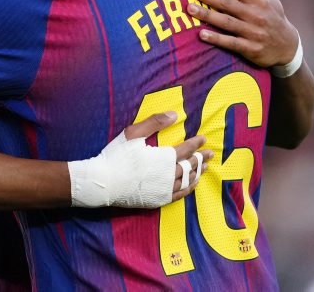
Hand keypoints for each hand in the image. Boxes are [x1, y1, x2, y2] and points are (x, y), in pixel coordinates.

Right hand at [69, 112, 211, 207]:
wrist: (104, 182)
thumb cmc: (117, 155)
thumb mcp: (133, 133)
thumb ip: (155, 122)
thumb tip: (175, 114)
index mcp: (164, 157)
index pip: (185, 149)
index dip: (196, 143)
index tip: (204, 139)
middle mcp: (168, 174)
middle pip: (190, 165)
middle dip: (201, 158)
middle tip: (210, 154)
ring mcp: (164, 189)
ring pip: (187, 180)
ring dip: (197, 173)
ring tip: (204, 168)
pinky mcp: (159, 199)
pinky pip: (179, 194)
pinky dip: (189, 188)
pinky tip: (192, 184)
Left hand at [182, 0, 298, 67]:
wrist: (287, 46)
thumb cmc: (273, 15)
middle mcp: (254, 14)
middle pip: (226, 2)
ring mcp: (252, 32)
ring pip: (226, 22)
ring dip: (207, 15)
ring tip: (189, 8)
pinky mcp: (250, 48)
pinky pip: (231, 43)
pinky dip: (216, 39)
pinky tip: (201, 35)